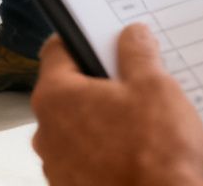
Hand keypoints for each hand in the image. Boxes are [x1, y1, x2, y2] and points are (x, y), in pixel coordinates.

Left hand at [30, 26, 202, 185]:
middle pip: (68, 91)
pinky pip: (85, 159)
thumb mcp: (155, 87)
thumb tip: (132, 36)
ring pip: (77, 128)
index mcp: (56, 96)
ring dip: (101, 121)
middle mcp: (46, 132)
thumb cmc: (155, 154)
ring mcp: (57, 165)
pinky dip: (104, 152)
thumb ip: (138, 54)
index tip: (103, 39)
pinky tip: (135, 152)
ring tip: (140, 124)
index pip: (58, 50)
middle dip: (99, 84)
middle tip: (134, 84)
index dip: (83, 39)